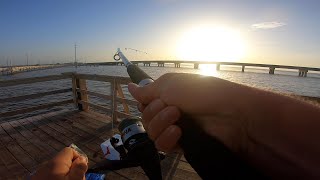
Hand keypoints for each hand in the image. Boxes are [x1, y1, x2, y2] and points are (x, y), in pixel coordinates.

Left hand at [32, 147, 87, 179]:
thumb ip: (79, 169)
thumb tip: (82, 159)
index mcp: (56, 162)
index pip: (70, 151)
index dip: (78, 159)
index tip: (81, 172)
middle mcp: (46, 166)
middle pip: (63, 162)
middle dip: (71, 170)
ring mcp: (38, 175)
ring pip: (56, 171)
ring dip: (64, 177)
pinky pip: (48, 177)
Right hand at [128, 73, 250, 152]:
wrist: (230, 114)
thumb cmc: (202, 92)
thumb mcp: (171, 84)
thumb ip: (147, 90)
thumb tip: (130, 87)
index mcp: (168, 95)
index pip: (145, 103)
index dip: (145, 103)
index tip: (152, 99)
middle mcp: (170, 111)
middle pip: (146, 118)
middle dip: (155, 113)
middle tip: (172, 108)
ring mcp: (177, 128)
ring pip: (152, 133)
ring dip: (161, 124)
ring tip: (178, 118)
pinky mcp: (183, 144)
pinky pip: (163, 146)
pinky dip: (167, 139)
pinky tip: (178, 132)